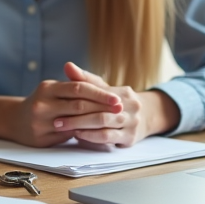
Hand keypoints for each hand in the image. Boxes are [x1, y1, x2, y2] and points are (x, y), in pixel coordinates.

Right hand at [9, 65, 124, 147]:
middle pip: (78, 105)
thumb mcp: (54, 90)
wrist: (15, 120)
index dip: (99, 93)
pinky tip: (97, 134)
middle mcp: (42, 103)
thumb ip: (76, 86)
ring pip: (74, 122)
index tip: (116, 98)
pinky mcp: (41, 138)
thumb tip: (106, 90)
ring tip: (112, 122)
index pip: (78, 88)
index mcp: (47, 88)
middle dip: (102, 107)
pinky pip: (68, 136)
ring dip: (95, 122)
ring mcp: (40, 122)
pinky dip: (84, 134)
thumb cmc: (42, 103)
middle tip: (120, 109)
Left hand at [53, 64, 179, 146]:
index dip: (77, 97)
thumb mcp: (105, 89)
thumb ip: (85, 79)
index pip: (98, 93)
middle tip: (57, 121)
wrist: (147, 117)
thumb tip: (67, 65)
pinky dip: (91, 137)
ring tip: (64, 128)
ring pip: (103, 124)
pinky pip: (107, 138)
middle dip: (76, 116)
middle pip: (99, 110)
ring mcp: (132, 123)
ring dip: (81, 127)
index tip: (58, 102)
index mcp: (124, 92)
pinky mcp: (130, 138)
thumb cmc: (118, 102)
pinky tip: (78, 136)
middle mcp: (131, 107)